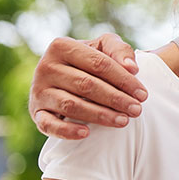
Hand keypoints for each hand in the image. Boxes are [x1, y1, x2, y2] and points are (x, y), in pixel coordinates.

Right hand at [29, 33, 147, 139]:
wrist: (64, 72)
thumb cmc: (89, 58)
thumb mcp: (103, 46)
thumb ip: (119, 50)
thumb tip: (132, 68)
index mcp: (62, 46)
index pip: (99, 64)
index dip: (123, 79)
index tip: (143, 94)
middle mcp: (46, 67)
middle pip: (87, 85)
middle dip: (116, 99)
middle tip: (137, 110)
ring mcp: (38, 90)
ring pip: (71, 105)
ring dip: (99, 115)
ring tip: (123, 121)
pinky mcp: (35, 111)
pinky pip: (48, 125)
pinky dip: (66, 131)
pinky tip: (86, 133)